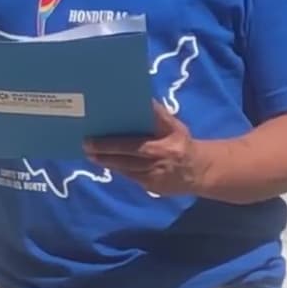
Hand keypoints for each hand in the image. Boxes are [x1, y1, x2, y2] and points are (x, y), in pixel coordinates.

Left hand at [83, 101, 210, 196]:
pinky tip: (105, 162)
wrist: (200, 171)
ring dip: (107, 162)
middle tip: (86, 145)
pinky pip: (131, 177)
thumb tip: (141, 99)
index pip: (136, 143)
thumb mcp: (175, 126)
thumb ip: (158, 115)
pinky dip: (118, 169)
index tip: (97, 133)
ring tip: (90, 154)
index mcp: (166, 145)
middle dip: (105, 152)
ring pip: (126, 169)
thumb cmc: (181, 143)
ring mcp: (156, 177)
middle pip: (128, 157)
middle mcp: (160, 162)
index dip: (113, 142)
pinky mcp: (152, 188)